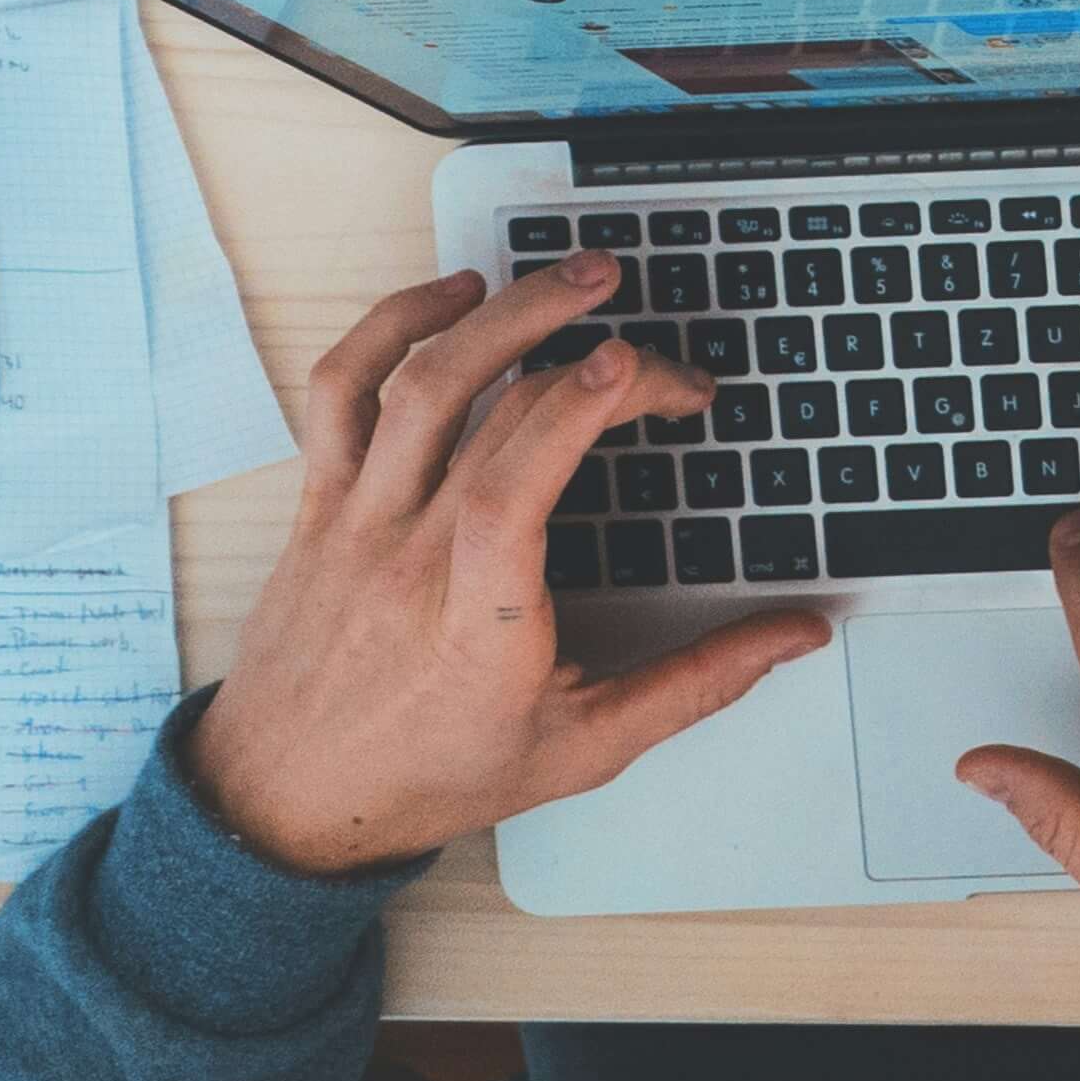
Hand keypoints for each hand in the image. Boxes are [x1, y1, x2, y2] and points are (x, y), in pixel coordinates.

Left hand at [184, 255, 828, 876]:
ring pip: (418, 384)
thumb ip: (697, 685)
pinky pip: (340, 393)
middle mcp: (409, 557)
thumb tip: (795, 635)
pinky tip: (452, 298)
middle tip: (663, 360)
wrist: (284, 800)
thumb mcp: (582, 748)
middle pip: (497, 414)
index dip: (575, 411)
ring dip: (502, 312)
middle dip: (596, 359)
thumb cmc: (430, 773)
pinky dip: (391, 327)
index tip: (635, 367)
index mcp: (475, 620)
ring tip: (575, 279)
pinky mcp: (323, 504)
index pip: (515, 490)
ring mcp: (358, 522)